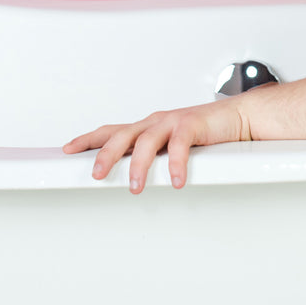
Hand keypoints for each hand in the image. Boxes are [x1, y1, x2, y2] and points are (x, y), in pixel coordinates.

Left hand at [62, 97, 252, 192]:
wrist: (238, 117)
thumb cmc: (205, 133)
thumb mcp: (172, 144)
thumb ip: (154, 156)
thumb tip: (132, 177)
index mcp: (147, 126)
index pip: (111, 130)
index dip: (89, 139)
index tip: (68, 149)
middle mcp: (155, 122)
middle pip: (121, 135)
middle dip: (105, 154)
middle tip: (96, 175)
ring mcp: (173, 121)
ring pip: (146, 141)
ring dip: (138, 166)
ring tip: (135, 187)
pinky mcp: (192, 124)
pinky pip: (179, 145)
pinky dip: (175, 164)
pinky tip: (176, 181)